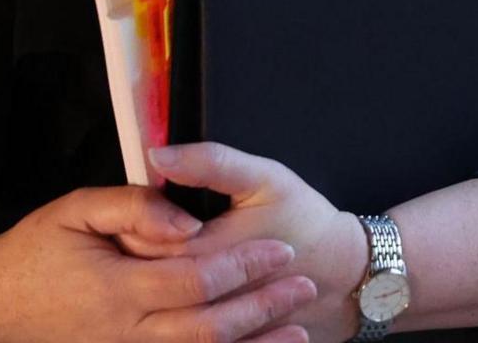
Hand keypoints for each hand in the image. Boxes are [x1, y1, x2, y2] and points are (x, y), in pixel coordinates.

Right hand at [0, 184, 320, 342]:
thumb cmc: (31, 252)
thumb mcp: (73, 209)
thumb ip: (132, 207)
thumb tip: (186, 221)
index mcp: (116, 287)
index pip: (196, 277)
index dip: (244, 265)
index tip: (279, 248)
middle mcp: (124, 332)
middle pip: (209, 324)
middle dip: (263, 305)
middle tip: (303, 282)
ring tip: (299, 331)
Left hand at [150, 143, 368, 342]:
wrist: (345, 277)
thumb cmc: (305, 223)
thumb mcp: (264, 179)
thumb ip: (209, 163)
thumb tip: (158, 154)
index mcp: (208, 254)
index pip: (140, 242)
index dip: (132, 222)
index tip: (138, 207)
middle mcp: (206, 298)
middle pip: (143, 277)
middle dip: (137, 252)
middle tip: (144, 232)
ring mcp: (215, 326)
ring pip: (160, 306)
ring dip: (152, 285)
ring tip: (165, 260)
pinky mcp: (225, 339)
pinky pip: (184, 329)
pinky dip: (175, 309)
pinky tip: (182, 291)